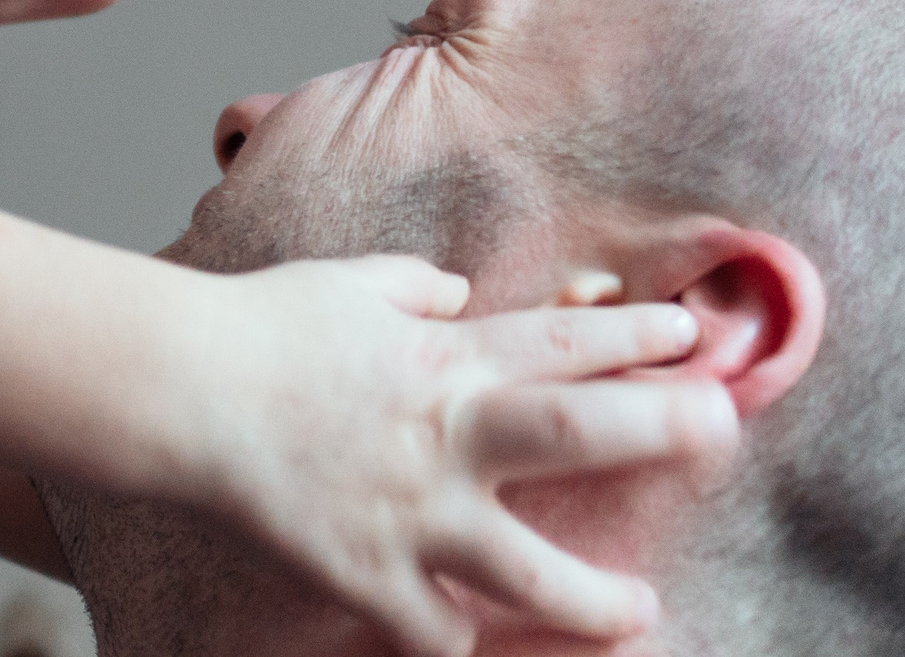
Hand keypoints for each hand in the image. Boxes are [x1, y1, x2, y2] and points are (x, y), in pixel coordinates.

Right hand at [193, 256, 730, 656]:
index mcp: (445, 356)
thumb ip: (414, 286)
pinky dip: (448, 636)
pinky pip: (432, 628)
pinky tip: (468, 640)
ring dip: (592, 600)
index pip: (564, 341)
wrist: (182, 390)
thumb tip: (457, 290)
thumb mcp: (347, 283)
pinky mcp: (369, 573)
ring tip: (635, 612)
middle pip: (577, 434)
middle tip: (723, 432)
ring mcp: (413, 512)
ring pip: (528, 572)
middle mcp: (447, 434)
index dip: (636, 339)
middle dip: (660, 429)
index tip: (693, 338)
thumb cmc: (260, 326)